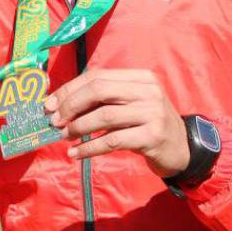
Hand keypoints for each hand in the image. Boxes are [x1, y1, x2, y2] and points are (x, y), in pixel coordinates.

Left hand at [44, 67, 190, 172]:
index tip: (49, 104)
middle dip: (70, 105)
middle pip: (99, 91)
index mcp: (140, 77)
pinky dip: (89, 147)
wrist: (182, 149)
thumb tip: (61, 104)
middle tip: (53, 121)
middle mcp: (148, 91)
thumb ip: (104, 99)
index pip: (97, 76)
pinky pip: (112, 140)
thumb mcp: (131, 105)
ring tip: (63, 136)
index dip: (70, 89)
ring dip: (78, 127)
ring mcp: (152, 113)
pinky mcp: (152, 136)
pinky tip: (75, 153)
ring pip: (104, 116)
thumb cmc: (148, 125)